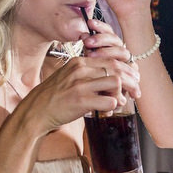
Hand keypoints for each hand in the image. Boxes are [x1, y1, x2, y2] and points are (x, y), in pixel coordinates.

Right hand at [23, 23, 140, 130]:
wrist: (36, 112)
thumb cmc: (55, 97)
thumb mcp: (69, 78)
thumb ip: (89, 74)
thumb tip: (115, 77)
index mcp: (79, 62)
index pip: (111, 60)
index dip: (127, 70)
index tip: (134, 79)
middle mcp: (80, 70)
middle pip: (117, 70)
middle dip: (131, 82)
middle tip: (136, 93)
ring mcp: (80, 85)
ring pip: (116, 83)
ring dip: (121, 95)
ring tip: (116, 103)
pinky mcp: (81, 100)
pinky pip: (110, 101)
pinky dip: (112, 107)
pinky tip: (106, 112)